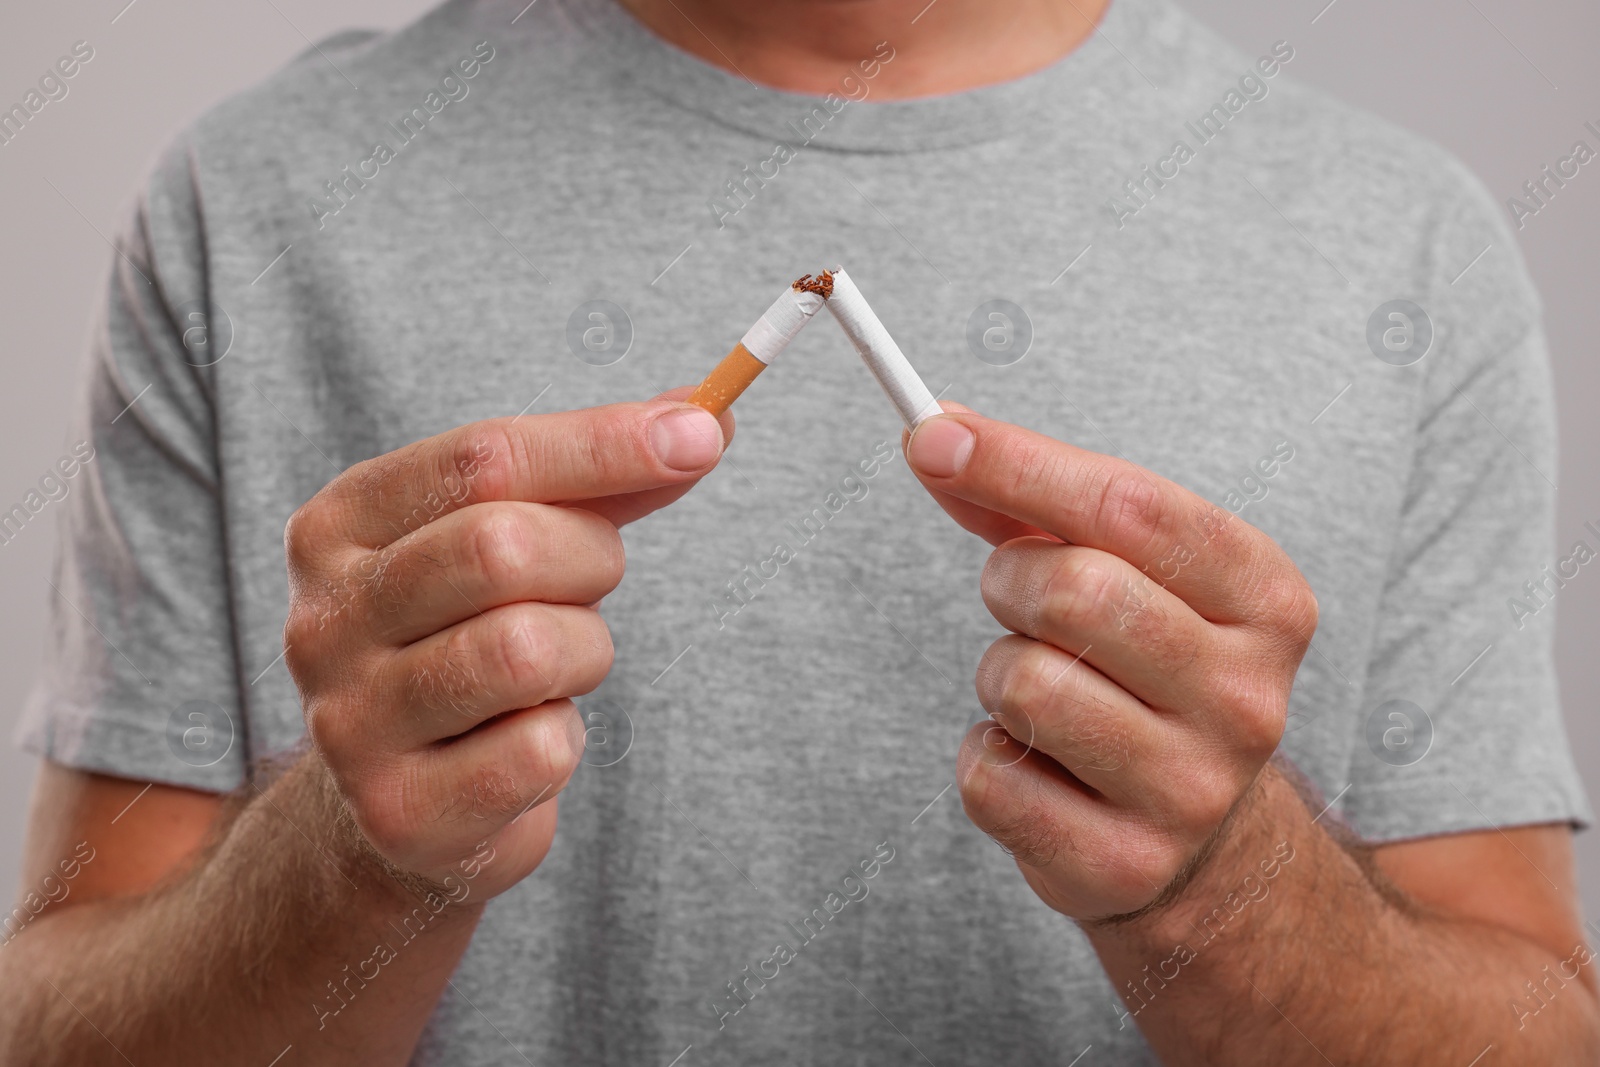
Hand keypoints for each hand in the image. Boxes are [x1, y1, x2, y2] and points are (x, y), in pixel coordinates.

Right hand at [282, 392, 731, 899]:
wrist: (401, 801)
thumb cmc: (471, 639)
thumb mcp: (518, 540)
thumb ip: (602, 480)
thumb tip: (708, 416)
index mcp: (343, 526)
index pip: (482, 458)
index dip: (602, 443)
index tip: (700, 435)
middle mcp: (325, 617)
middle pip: (500, 547)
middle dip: (589, 561)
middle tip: (588, 588)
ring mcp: (351, 720)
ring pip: (525, 650)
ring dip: (582, 653)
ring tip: (555, 670)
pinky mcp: (399, 810)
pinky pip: (539, 750)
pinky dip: (563, 741)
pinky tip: (526, 744)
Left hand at [905, 405, 1317, 921]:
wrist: (1199, 842)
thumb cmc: (1143, 669)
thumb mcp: (1127, 572)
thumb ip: (1034, 502)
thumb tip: (937, 436)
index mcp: (1266, 599)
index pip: (1131, 505)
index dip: (1017, 461)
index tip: (930, 435)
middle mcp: (1247, 697)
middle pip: (1076, 590)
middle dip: (1010, 583)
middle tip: (1017, 602)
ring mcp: (1194, 790)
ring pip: (1025, 684)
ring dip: (999, 676)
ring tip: (1041, 694)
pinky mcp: (1125, 863)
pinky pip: (990, 776)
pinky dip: (987, 756)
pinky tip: (1037, 765)